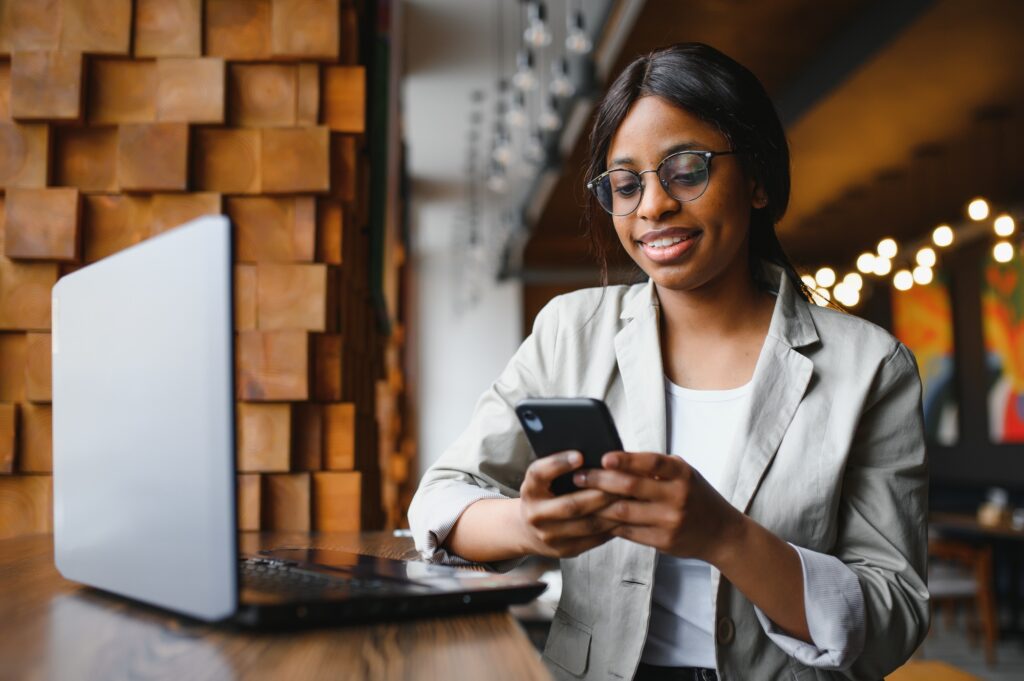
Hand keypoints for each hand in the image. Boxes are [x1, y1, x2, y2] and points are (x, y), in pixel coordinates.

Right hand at [517, 451, 621, 558]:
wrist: (528, 530)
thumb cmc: (545, 495)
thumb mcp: (544, 480)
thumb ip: (560, 469)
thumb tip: (595, 457)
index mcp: (530, 490)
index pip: (539, 474)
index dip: (558, 464)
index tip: (580, 455)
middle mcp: (535, 514)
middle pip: (570, 505)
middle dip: (599, 494)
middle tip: (622, 482)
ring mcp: (549, 536)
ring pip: (587, 525)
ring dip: (611, 512)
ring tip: (629, 499)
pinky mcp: (564, 550)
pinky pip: (593, 538)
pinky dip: (611, 527)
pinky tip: (624, 516)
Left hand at [574, 451, 745, 563]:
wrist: (721, 533)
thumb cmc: (696, 496)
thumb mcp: (684, 475)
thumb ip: (656, 468)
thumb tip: (614, 458)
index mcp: (682, 474)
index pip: (652, 463)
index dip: (627, 460)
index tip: (604, 457)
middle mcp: (677, 496)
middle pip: (631, 487)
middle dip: (600, 481)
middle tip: (578, 476)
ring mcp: (670, 521)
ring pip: (624, 512)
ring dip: (597, 504)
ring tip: (578, 497)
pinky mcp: (663, 541)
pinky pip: (628, 531)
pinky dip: (608, 524)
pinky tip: (593, 517)